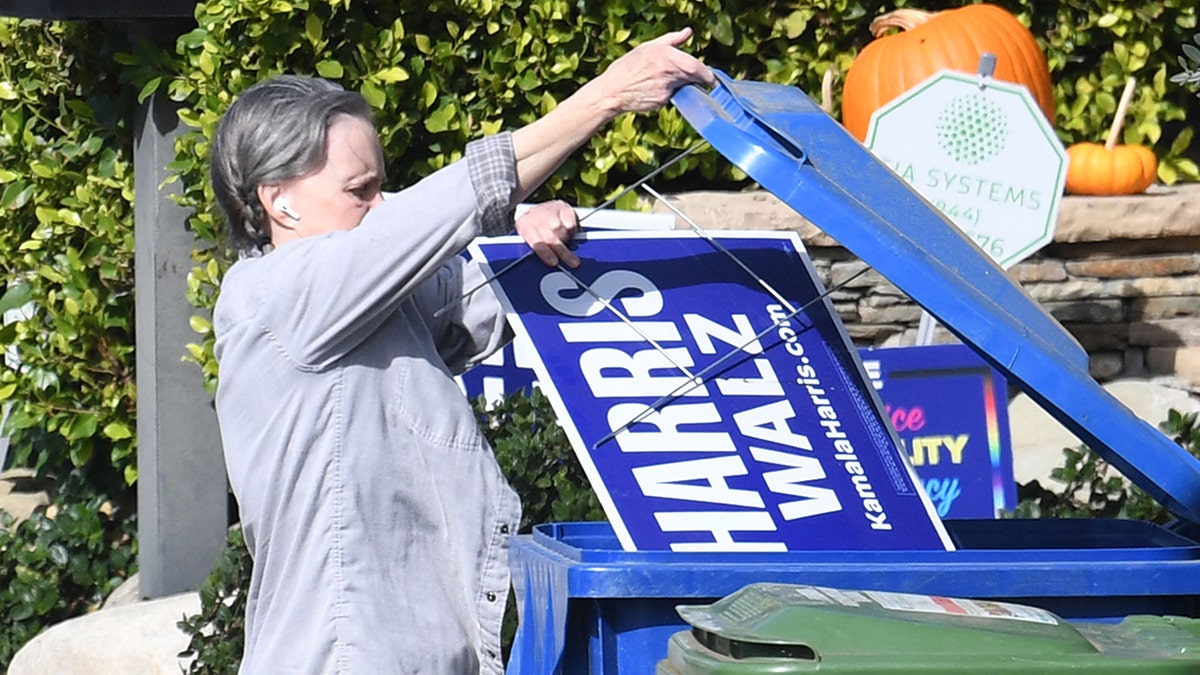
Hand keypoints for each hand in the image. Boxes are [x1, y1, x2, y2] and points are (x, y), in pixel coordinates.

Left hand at [515, 200, 579, 268]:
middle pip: (550, 237)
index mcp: (524, 226)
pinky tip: (566, 232)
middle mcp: (535, 216)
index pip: (535, 241)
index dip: (545, 252)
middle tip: (572, 262)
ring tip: (563, 243)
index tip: (554, 262)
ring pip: (561, 231)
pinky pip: (571, 225)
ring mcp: (550, 210)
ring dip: (565, 241)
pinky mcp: (563, 207)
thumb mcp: (527, 240)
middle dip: (562, 252)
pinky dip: (571, 232)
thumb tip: (542, 268)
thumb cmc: (532, 230)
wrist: (536, 210)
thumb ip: (535, 251)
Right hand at [594, 28, 715, 113]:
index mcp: (665, 54)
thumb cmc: (629, 67)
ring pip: (685, 86)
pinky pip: (673, 96)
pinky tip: (657, 91)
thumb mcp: (649, 47)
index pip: (696, 66)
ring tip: (668, 82)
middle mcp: (667, 70)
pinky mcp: (662, 101)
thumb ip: (672, 39)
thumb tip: (688, 32)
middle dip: (700, 80)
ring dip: (685, 85)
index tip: (710, 77)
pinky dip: (670, 93)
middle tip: (703, 82)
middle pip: (694, 77)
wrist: (613, 90)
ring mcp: (665, 87)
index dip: (707, 74)